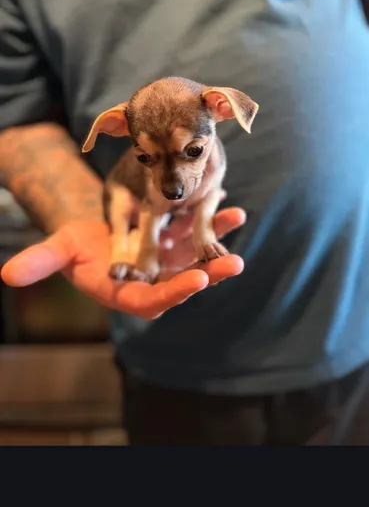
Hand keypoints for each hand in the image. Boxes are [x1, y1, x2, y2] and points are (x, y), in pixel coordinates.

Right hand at [0, 208, 245, 319]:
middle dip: (209, 272)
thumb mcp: (58, 252)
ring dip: (218, 243)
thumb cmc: (74, 248)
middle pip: (183, 281)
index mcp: (126, 291)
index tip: (196, 280)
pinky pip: (198, 234)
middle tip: (232, 265)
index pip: (152, 298)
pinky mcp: (176, 242)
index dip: (174, 291)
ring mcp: (168, 262)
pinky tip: (234, 208)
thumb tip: (7, 275)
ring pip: (197, 256)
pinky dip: (215, 222)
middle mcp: (153, 281)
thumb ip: (39, 264)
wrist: (91, 237)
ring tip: (238, 223)